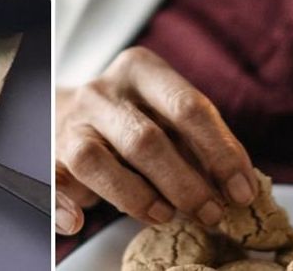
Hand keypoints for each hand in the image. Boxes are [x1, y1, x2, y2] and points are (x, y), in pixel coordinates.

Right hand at [55, 47, 257, 234]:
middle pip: (146, 139)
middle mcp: (103, 91)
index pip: (187, 107)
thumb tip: (239, 187)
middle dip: (185, 183)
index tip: (242, 190)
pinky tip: (78, 223)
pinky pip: (52, 182)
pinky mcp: (50, 156)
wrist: (66, 113)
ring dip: (137, 196)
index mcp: (142, 70)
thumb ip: (199, 144)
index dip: (220, 152)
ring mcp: (72, 123)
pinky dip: (63, 206)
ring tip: (166, 216)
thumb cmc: (134, 118)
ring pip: (97, 160)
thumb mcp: (168, 116)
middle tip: (212, 213)